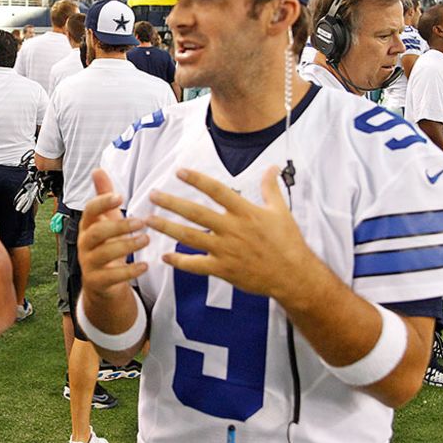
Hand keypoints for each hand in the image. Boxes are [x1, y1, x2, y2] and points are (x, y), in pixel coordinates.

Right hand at [77, 169, 148, 298]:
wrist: (101, 283)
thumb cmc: (106, 246)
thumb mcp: (106, 221)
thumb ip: (104, 197)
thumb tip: (98, 170)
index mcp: (87, 226)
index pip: (89, 211)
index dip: (102, 203)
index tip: (120, 196)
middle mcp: (84, 244)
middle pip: (95, 233)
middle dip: (118, 226)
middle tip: (141, 221)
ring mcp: (88, 263)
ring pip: (103, 254)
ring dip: (126, 245)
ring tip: (146, 239)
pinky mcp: (97, 282)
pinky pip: (111, 277)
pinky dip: (129, 271)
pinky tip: (145, 265)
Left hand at [146, 166, 318, 304]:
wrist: (293, 275)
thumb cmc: (288, 242)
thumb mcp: (281, 211)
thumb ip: (271, 188)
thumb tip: (272, 167)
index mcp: (245, 212)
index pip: (216, 191)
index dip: (197, 180)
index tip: (179, 171)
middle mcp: (232, 229)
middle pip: (196, 212)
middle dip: (172, 203)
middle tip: (152, 194)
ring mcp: (226, 250)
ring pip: (190, 236)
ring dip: (167, 227)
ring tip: (149, 220)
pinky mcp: (223, 269)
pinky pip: (196, 265)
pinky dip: (179, 261)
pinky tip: (165, 256)